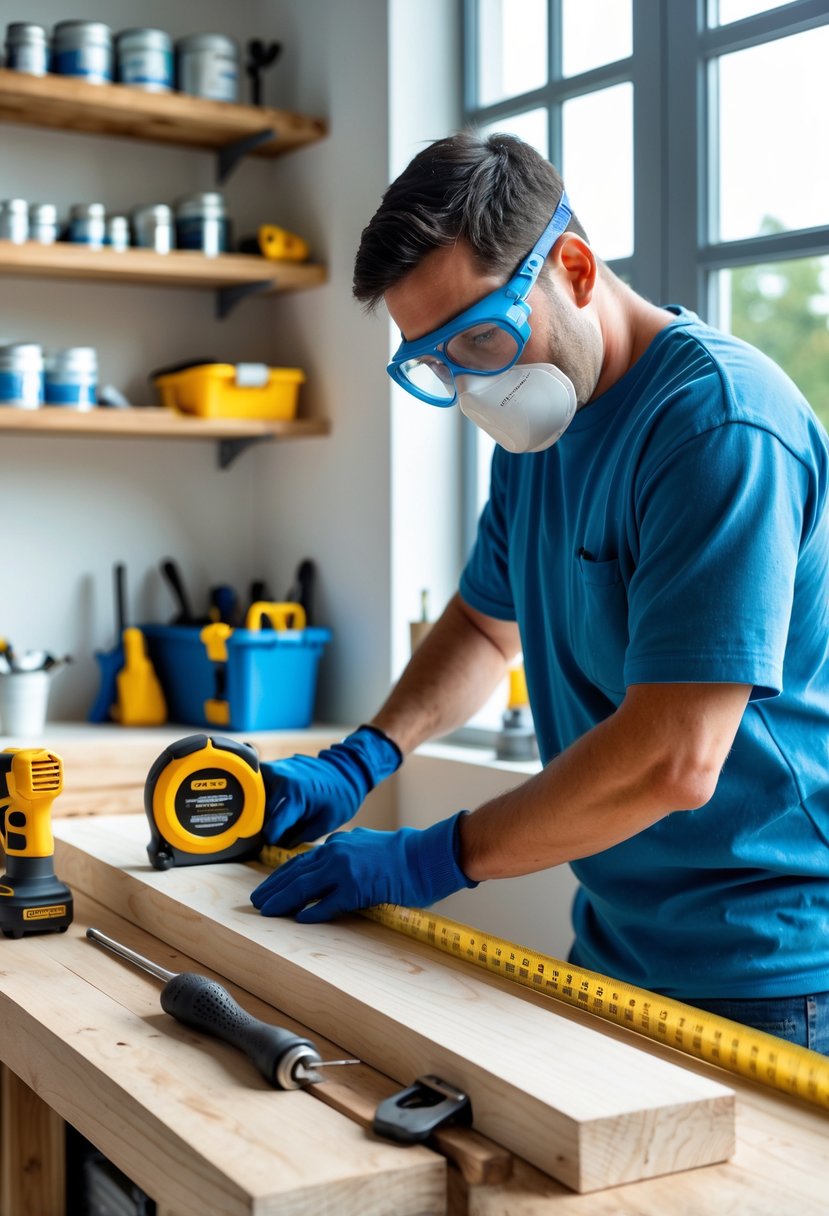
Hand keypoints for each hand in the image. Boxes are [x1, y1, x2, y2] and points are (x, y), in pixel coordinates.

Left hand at [250, 812, 476, 921]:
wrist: (425, 855)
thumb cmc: (401, 855)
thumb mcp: (365, 848)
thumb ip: (344, 858)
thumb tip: (326, 876)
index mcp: (338, 844)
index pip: (300, 861)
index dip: (281, 876)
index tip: (267, 887)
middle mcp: (336, 853)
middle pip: (295, 873)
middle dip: (273, 888)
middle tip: (256, 901)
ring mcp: (345, 870)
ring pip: (304, 887)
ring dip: (284, 900)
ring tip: (268, 911)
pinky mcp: (357, 887)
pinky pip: (329, 903)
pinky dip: (313, 912)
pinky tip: (300, 920)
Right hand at [260, 725, 401, 846]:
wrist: (347, 769)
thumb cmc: (341, 798)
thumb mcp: (324, 824)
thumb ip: (298, 837)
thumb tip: (276, 846)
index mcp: (295, 797)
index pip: (270, 827)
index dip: (270, 840)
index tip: (273, 844)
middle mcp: (280, 780)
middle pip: (257, 811)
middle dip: (262, 824)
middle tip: (276, 830)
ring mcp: (276, 768)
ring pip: (253, 794)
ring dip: (258, 806)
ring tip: (272, 814)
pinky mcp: (275, 765)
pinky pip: (260, 783)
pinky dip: (263, 794)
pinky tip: (275, 800)